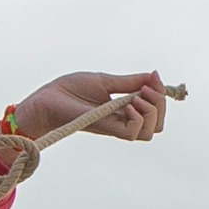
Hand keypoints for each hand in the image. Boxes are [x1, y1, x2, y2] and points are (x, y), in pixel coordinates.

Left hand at [7, 69, 170, 147]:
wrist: (47, 99)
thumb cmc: (70, 91)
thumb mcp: (105, 81)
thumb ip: (129, 81)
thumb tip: (154, 75)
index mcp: (123, 109)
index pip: (154, 113)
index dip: (161, 97)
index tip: (155, 78)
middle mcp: (122, 121)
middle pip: (157, 125)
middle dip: (161, 106)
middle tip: (147, 89)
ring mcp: (114, 126)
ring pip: (149, 132)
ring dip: (152, 112)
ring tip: (137, 97)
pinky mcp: (105, 128)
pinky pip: (132, 133)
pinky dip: (137, 118)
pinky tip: (126, 104)